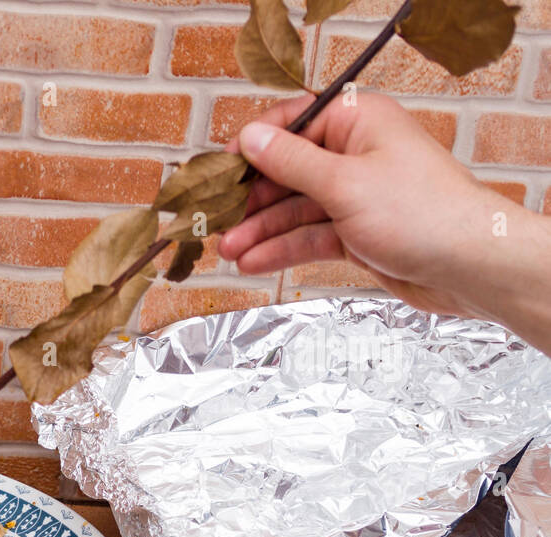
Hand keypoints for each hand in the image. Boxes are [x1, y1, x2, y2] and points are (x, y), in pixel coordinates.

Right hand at [219, 92, 550, 342]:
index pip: (293, 122)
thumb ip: (292, 161)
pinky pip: (309, 236)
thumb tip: (252, 137)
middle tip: (216, 221)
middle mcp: (356, 154)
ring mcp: (356, 195)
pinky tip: (254, 262)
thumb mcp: (344, 183)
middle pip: (287, 171)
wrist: (469, 265)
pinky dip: (282, 249)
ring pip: (294, 209)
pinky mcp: (357, 232)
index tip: (220, 169)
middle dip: (251, 199)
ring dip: (261, 231)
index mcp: (358, 123)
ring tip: (229, 251)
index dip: (254, 145)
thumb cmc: (421, 213)